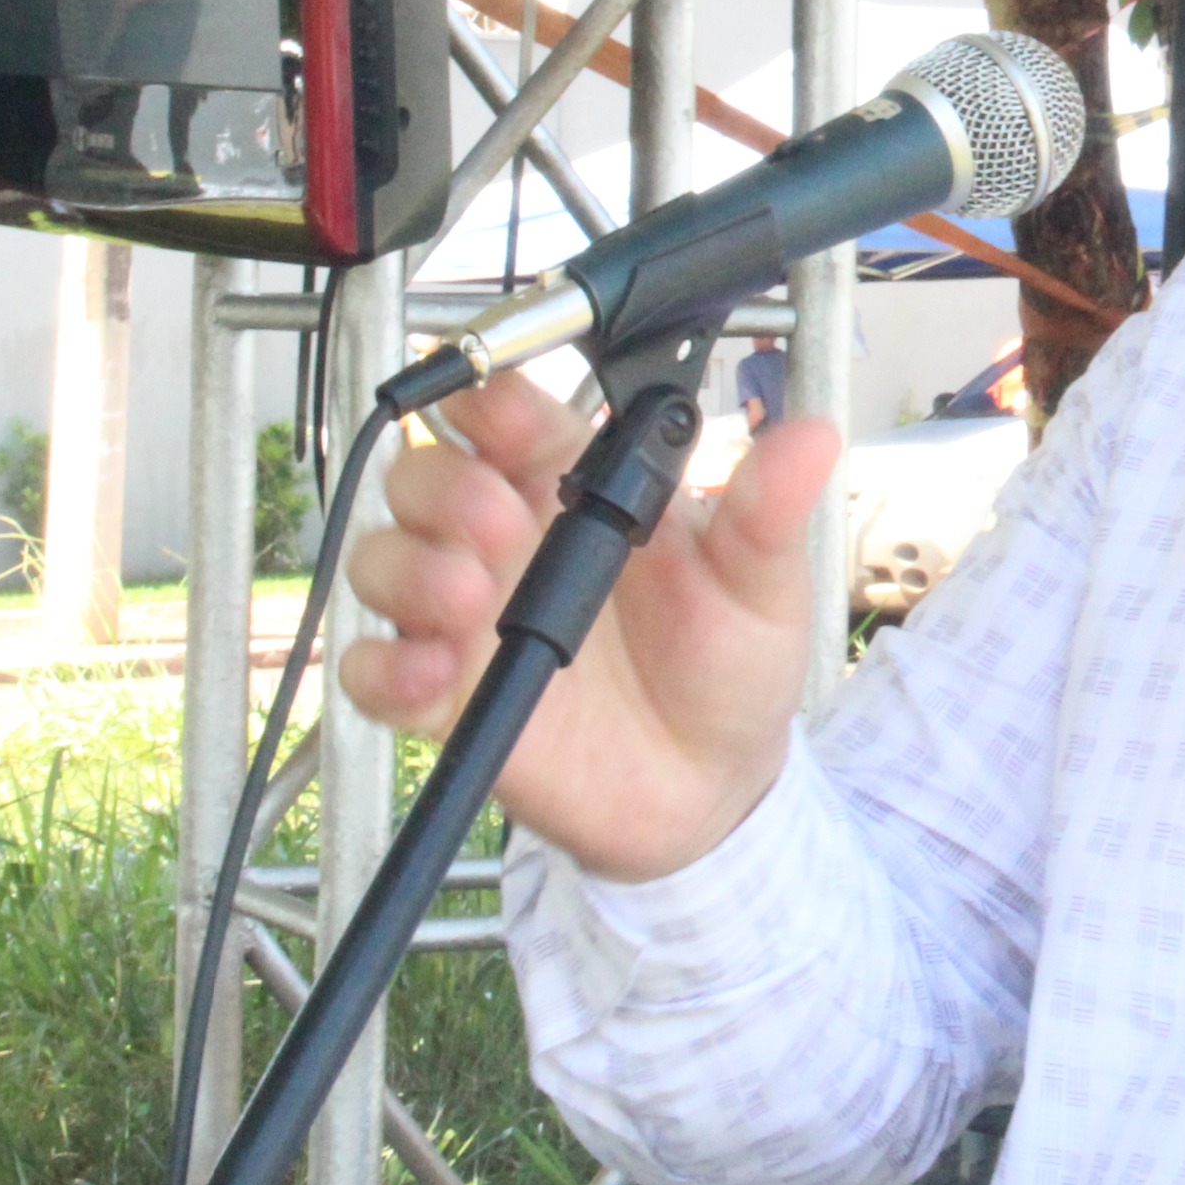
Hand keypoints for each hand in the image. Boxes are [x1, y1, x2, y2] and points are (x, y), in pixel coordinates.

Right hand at [340, 370, 839, 882]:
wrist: (716, 786)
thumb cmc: (730, 663)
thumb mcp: (760, 584)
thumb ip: (767, 511)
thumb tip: (813, 433)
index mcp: (576, 484)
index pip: (507, 413)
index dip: (488, 399)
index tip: (498, 408)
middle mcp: (506, 538)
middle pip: (423, 476)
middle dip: (442, 487)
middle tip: (498, 521)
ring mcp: (466, 618)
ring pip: (382, 560)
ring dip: (407, 568)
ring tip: (467, 596)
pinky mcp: (445, 697)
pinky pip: (372, 673)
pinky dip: (382, 669)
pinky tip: (430, 674)